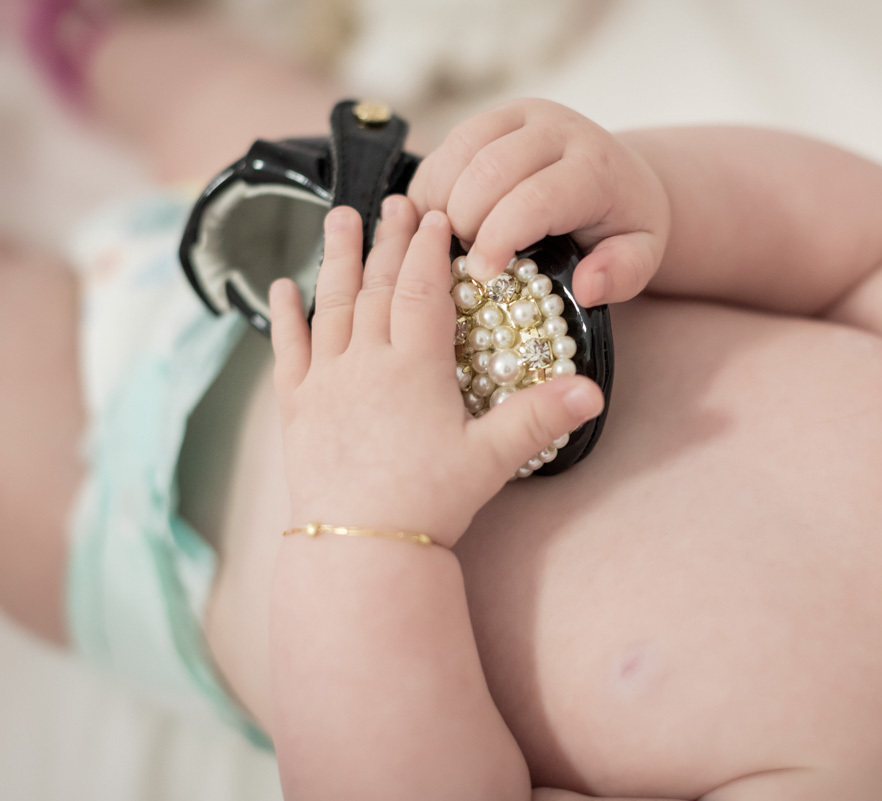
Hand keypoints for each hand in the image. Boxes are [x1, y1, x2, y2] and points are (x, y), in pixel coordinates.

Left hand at [268, 197, 605, 547]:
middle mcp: (364, 363)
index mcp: (413, 368)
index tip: (436, 216)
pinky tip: (282, 287)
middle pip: (377, 287)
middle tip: (394, 201)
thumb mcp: (491, 459)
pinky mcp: (296, 409)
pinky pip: (287, 351)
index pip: (422, 291)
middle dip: (387, 241)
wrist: (361, 549)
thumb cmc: (429, 503)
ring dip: (337, 260)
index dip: (429, 250)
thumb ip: (539, 417)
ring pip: (330, 306)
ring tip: (340, 218)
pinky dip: (284, 316)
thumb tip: (593, 390)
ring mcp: (325, 383)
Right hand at [406, 98, 669, 307]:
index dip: (499, 237)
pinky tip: (444, 222)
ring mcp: (519, 115)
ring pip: (459, 152)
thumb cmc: (623, 224)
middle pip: (488, 170)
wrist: (620, 175)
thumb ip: (622, 274)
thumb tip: (588, 287)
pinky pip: (446, 147)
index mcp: (594, 166)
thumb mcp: (640, 256)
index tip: (481, 273)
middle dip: (465, 223)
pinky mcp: (491, 117)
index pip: (535, 198)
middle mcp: (556, 128)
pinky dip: (434, 188)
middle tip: (466, 262)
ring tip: (454, 243)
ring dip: (443, 204)